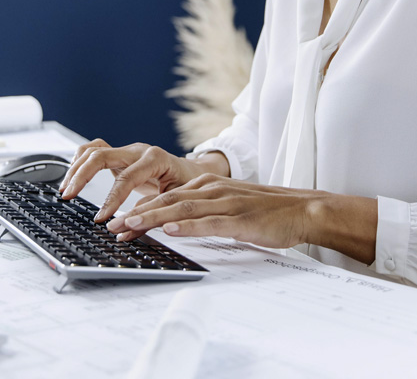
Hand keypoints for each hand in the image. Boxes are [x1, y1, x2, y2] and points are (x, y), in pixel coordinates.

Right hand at [59, 139, 206, 221]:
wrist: (194, 172)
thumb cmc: (186, 187)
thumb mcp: (173, 203)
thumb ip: (148, 216)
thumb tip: (123, 232)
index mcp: (155, 159)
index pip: (126, 178)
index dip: (111, 199)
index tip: (100, 218)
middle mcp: (138, 150)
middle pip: (101, 155)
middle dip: (82, 176)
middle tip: (68, 196)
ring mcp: (127, 150)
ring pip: (93, 149)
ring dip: (76, 167)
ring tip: (66, 188)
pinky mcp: (119, 155)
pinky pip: (94, 151)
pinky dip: (80, 162)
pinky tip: (73, 177)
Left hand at [105, 174, 323, 250]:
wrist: (303, 209)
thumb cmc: (266, 212)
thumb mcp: (228, 207)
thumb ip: (202, 212)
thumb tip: (173, 224)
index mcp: (208, 186)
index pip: (167, 197)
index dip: (140, 209)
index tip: (118, 222)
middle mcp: (213, 190)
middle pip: (168, 201)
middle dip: (137, 213)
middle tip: (113, 225)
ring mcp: (226, 203)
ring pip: (183, 209)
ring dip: (154, 217)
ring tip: (131, 225)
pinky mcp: (241, 220)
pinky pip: (210, 222)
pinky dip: (188, 226)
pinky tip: (172, 230)